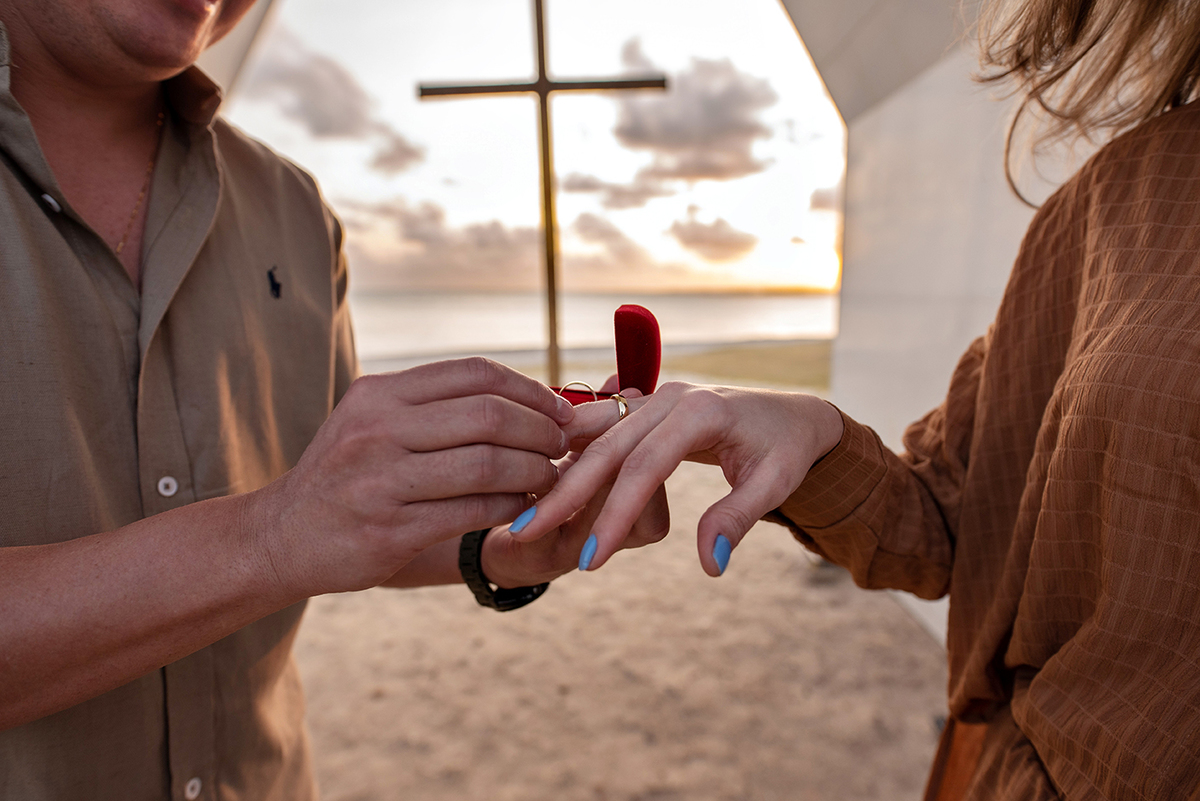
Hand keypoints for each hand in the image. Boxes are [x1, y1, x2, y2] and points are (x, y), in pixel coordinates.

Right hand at [247, 357, 575, 597]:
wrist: (282, 535)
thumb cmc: (346, 475)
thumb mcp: (374, 421)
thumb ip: (436, 406)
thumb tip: (526, 395)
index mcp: (378, 394)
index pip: (473, 374)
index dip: (529, 389)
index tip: (558, 409)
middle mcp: (377, 431)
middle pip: (488, 416)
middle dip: (541, 431)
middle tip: (563, 445)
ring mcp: (381, 482)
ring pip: (488, 465)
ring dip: (534, 472)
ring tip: (549, 478)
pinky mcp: (390, 531)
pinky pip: (473, 511)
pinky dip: (511, 507)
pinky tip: (523, 507)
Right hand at [509, 382, 843, 576]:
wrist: (789, 415)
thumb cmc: (784, 451)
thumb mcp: (774, 485)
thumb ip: (737, 519)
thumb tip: (710, 565)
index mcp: (700, 411)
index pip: (646, 468)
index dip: (615, 515)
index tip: (592, 560)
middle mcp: (670, 398)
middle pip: (607, 449)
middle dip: (566, 495)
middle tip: (527, 535)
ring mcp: (653, 399)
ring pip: (595, 440)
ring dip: (560, 476)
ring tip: (523, 516)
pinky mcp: (644, 408)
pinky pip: (599, 432)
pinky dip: (570, 459)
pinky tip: (540, 488)